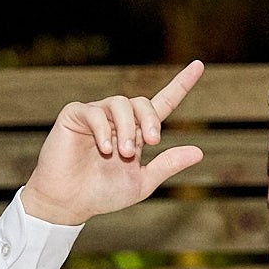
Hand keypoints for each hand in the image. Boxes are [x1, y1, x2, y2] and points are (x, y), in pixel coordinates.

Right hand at [18, 59, 206, 225]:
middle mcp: (118, 120)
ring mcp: (96, 115)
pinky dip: (104, 129)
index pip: (162, 104)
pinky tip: (106, 149)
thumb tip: (199, 152)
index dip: (181, 85)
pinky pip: (94, 112)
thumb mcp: (142, 182)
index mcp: (137, 133)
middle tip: (152, 141)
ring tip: (123, 153)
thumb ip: (168, 165)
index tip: (199, 65)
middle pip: (142, 102)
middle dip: (151, 119)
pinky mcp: (75, 116)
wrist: (69, 203)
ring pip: (121, 103)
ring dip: (128, 128)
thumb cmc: (102, 194)